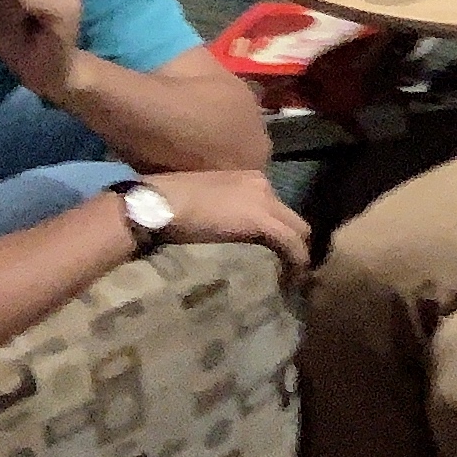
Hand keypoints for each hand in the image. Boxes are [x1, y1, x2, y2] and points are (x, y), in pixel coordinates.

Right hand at [138, 170, 311, 278]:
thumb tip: (232, 235)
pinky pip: (291, 243)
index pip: (276, 207)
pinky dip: (296, 261)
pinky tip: (293, 278)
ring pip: (297, 229)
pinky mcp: (262, 220)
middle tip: (288, 268)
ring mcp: (264, 200)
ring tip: (292, 278)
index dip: (279, 231)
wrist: (158, 205)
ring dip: (297, 254)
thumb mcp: (207, 204)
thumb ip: (227, 213)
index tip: (275, 252)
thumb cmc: (169, 206)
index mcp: (248, 178)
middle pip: (292, 218)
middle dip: (294, 243)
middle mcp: (263, 184)